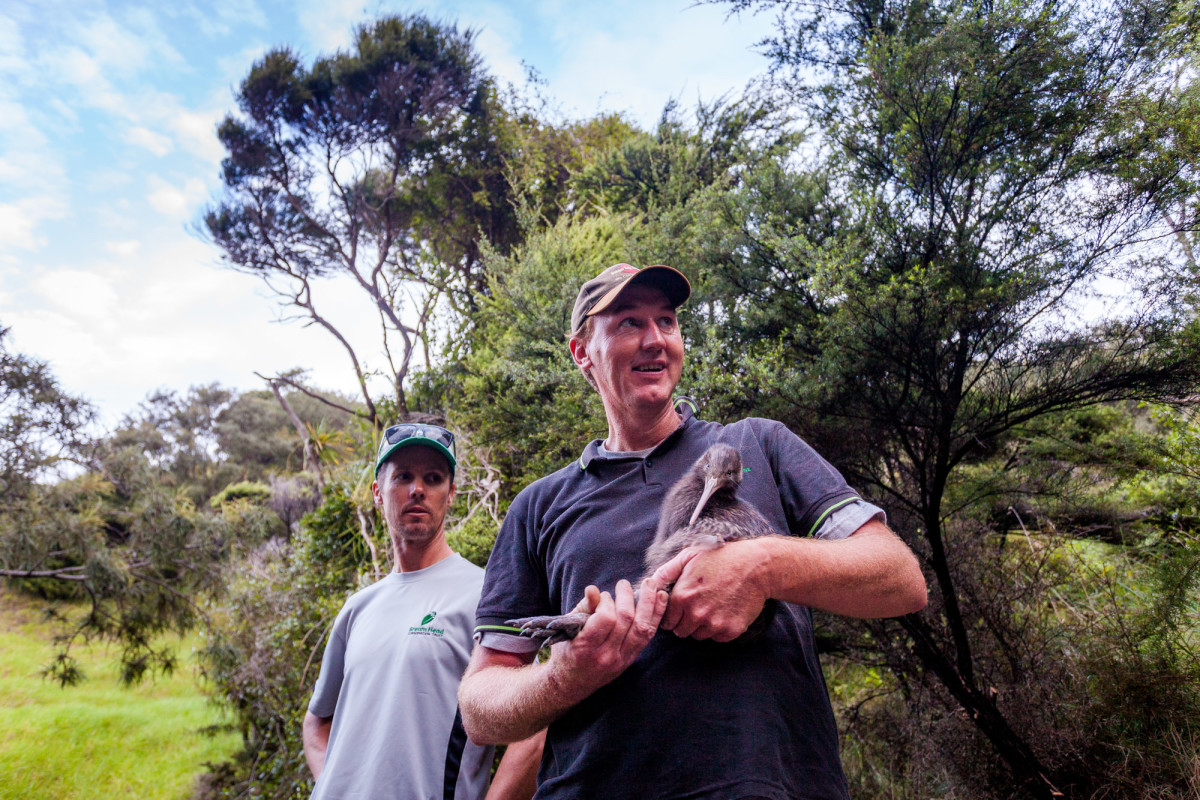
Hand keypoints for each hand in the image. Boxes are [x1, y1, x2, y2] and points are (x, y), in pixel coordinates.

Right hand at [546, 578, 668, 698]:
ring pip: (642, 628)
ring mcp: (621, 660)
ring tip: (651, 584)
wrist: (570, 684)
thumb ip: (583, 608)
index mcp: (586, 648)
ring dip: (649, 603)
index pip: (606, 619)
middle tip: (623, 583)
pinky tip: (661, 600)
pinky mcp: (631, 660)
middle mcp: (606, 656)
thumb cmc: (567, 650)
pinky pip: (648, 636)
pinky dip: (656, 616)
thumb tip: (593, 589)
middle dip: (627, 597)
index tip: (603, 597)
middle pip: (626, 621)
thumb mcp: (568, 628)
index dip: (606, 602)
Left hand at [653, 539, 771, 641]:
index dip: (672, 615)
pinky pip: (717, 637)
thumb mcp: (689, 556)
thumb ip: (666, 571)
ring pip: (699, 635)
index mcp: (682, 597)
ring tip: (712, 606)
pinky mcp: (731, 630)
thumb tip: (651, 584)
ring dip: (702, 625)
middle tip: (698, 606)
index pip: (666, 621)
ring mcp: (714, 624)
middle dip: (685, 621)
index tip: (681, 608)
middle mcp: (696, 614)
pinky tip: (725, 610)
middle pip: (681, 631)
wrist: (756, 566)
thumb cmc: (721, 558)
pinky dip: (719, 628)